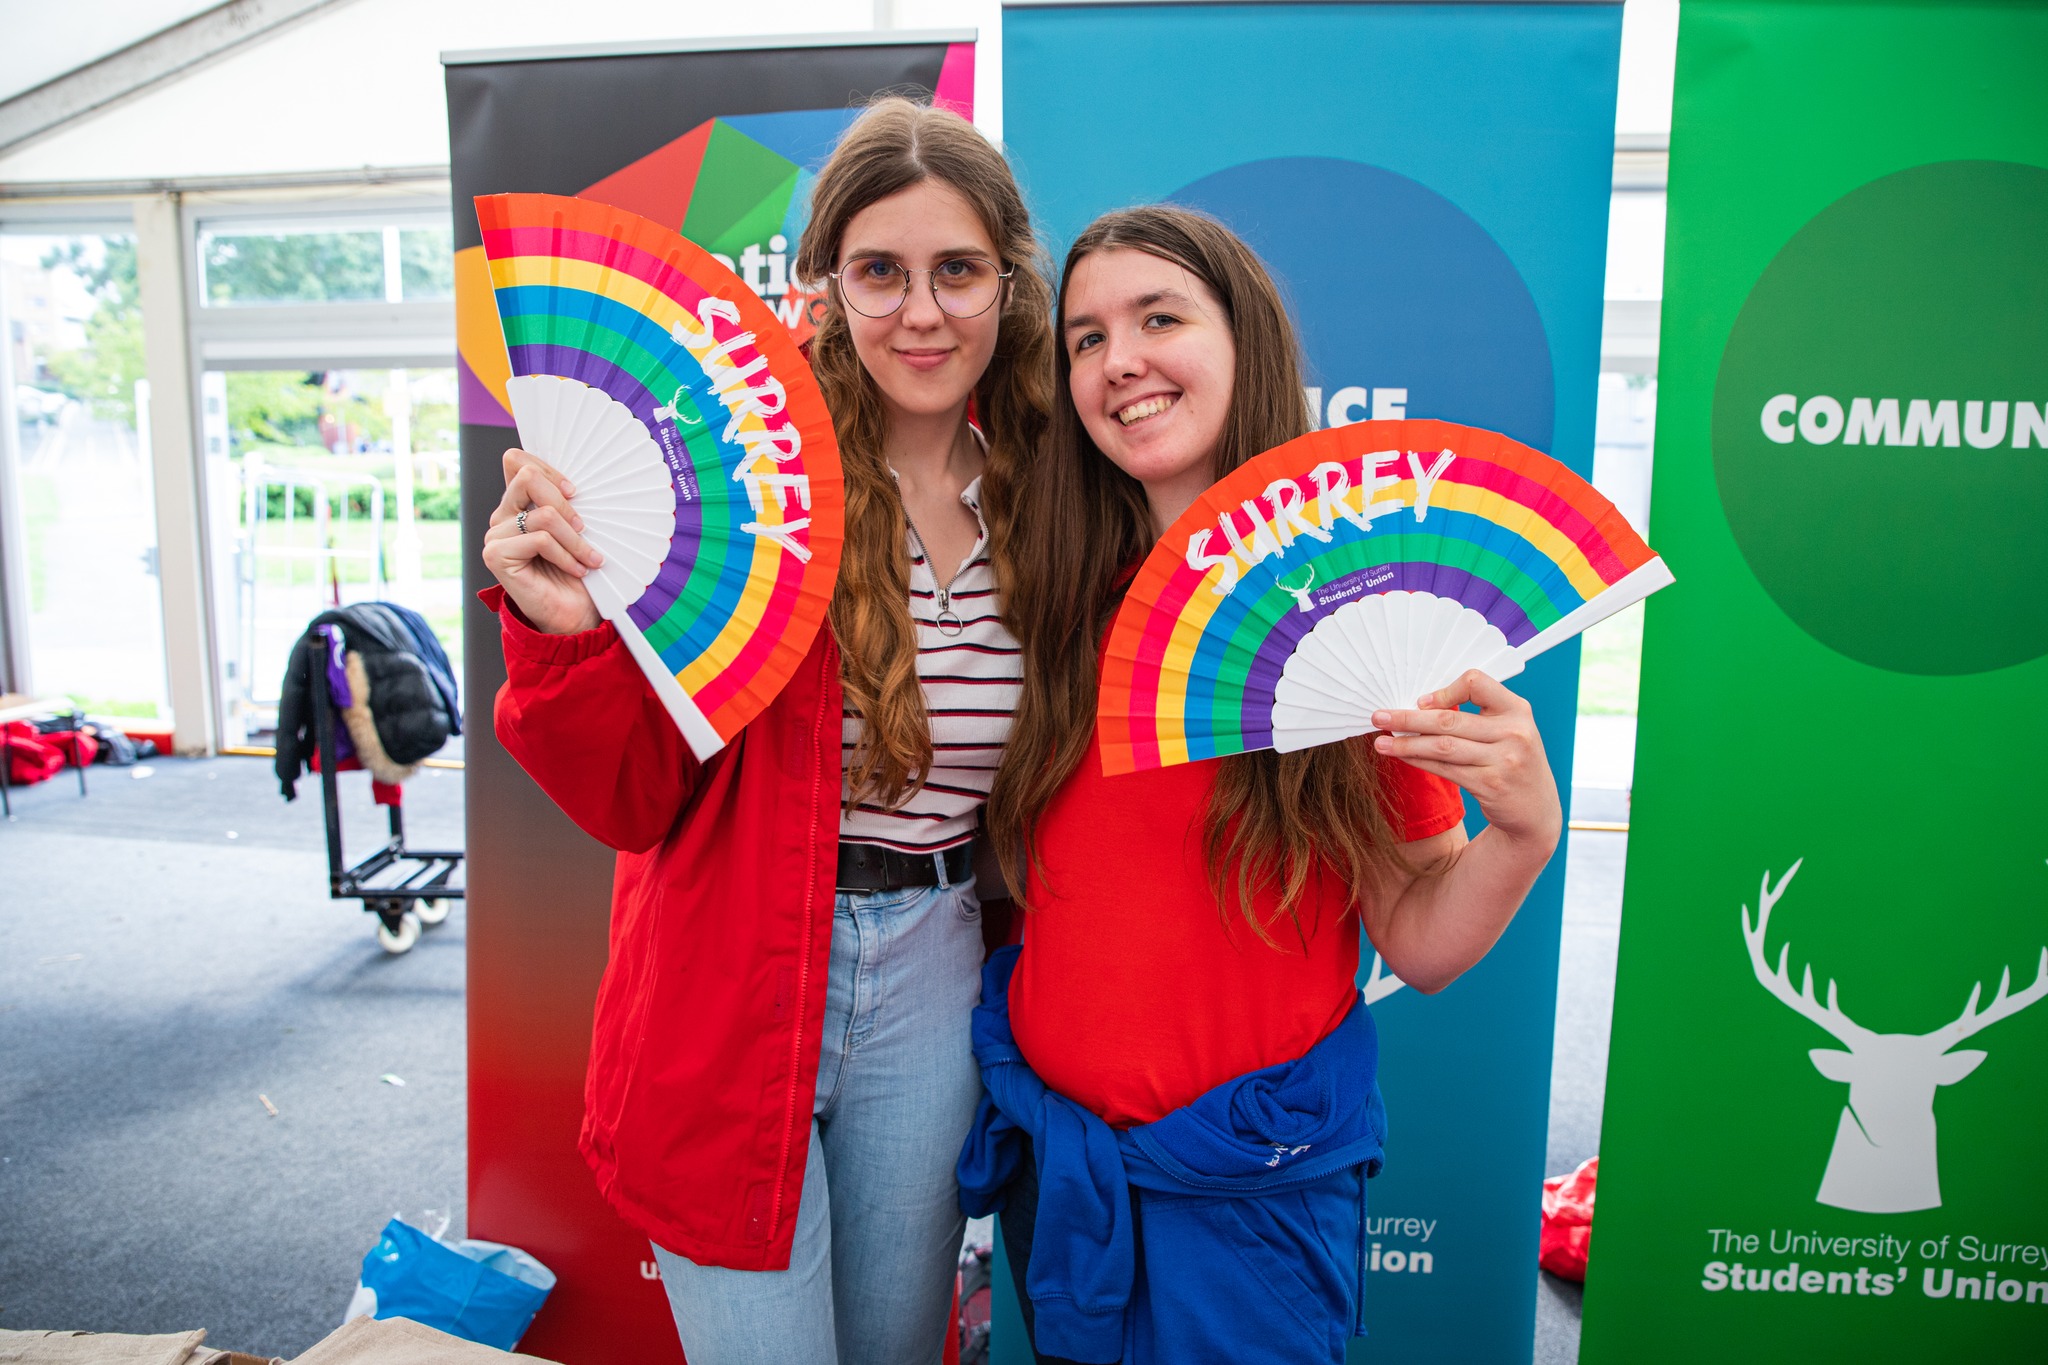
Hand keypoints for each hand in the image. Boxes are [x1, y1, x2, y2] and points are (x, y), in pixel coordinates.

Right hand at [482, 448, 605, 634]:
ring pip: (544, 514)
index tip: (574, 492)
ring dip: (575, 539)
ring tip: (588, 558)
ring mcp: (496, 535)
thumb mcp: (576, 528)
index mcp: (518, 504)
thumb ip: (566, 502)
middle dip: (565, 502)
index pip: (517, 460)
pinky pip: (541, 540)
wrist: (573, 614)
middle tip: (584, 527)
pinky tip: (577, 570)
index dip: (548, 468)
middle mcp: (502, 516)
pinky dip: (567, 555)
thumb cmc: (577, 570)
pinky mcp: (496, 556)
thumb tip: (577, 480)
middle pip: (527, 477)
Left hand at [1371, 670, 1561, 849]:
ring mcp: (1504, 760)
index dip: (1446, 691)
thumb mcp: (1509, 731)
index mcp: (1517, 709)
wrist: (1535, 812)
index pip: (1477, 683)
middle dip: (1408, 719)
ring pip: (1443, 746)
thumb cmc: (1512, 763)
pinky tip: (1401, 757)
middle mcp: (1514, 732)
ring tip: (1380, 742)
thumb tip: (1422, 706)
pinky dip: (1419, 761)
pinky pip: (1445, 769)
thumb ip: (1479, 715)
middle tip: (1379, 717)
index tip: (1421, 702)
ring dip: (1407, 744)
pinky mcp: (1491, 785)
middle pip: (1449, 719)